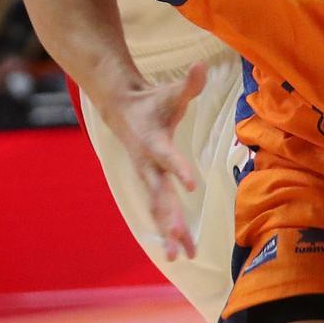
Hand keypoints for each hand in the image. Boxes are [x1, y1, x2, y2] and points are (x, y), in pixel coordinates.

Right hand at [99, 61, 206, 260]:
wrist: (121, 110)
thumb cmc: (152, 102)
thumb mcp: (170, 92)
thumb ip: (189, 83)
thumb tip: (202, 65)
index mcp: (154, 143)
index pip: (168, 157)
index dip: (179, 169)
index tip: (191, 186)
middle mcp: (148, 165)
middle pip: (158, 195)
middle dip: (168, 218)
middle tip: (178, 239)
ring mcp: (147, 177)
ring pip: (157, 209)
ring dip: (168, 233)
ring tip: (181, 257)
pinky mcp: (150, 185)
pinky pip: (159, 212)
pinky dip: (169, 231)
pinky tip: (181, 252)